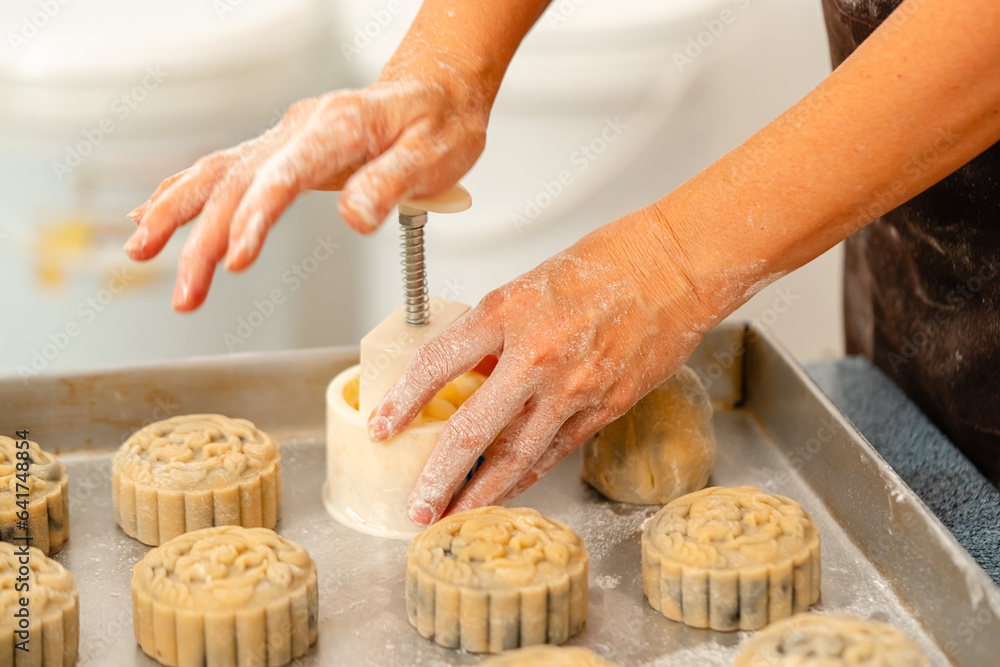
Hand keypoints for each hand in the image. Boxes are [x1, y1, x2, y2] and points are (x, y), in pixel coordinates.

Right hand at [123, 80, 488, 310]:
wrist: (437, 94)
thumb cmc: (438, 124)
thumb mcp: (433, 153)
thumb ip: (392, 183)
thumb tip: (355, 217)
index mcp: (337, 127)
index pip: (284, 175)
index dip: (255, 218)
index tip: (236, 260)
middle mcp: (300, 128)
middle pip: (237, 181)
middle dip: (202, 239)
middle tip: (185, 295)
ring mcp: (285, 137)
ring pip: (218, 173)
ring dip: (175, 214)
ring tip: (141, 253)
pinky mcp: (282, 151)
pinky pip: (224, 169)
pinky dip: (184, 191)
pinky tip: (155, 212)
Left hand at [367, 210, 716, 525]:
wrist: (677, 266)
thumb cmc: (610, 261)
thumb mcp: (531, 283)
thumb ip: (496, 331)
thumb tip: (469, 374)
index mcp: (507, 311)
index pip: (436, 364)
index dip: (403, 401)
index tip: (384, 425)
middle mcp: (535, 355)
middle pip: (471, 430)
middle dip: (438, 476)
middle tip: (417, 505)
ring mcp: (572, 388)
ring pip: (516, 456)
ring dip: (481, 492)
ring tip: (456, 514)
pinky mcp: (604, 408)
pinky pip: (555, 451)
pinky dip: (525, 475)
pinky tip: (506, 489)